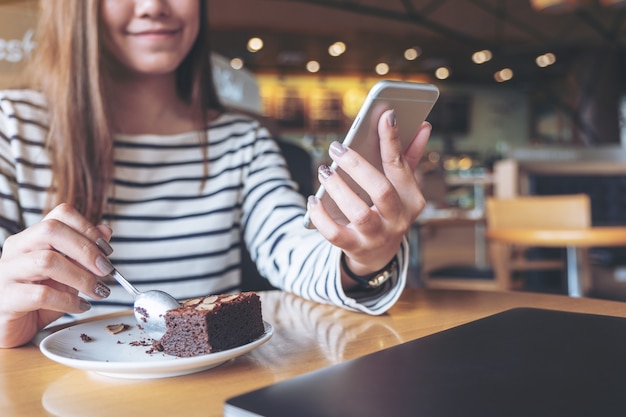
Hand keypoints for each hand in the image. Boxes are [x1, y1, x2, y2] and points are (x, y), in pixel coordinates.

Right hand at [0, 204, 113, 347]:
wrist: (9, 328)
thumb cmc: (36, 300)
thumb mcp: (66, 274)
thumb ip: (83, 253)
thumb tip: (105, 231)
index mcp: (32, 238)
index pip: (60, 214)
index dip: (88, 228)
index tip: (106, 249)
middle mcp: (16, 249)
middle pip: (51, 230)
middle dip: (86, 249)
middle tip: (106, 269)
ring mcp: (7, 272)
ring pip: (47, 261)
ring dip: (82, 277)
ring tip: (98, 291)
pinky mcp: (6, 299)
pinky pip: (41, 294)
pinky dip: (68, 301)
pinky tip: (81, 306)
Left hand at [306, 109, 430, 283]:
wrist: (378, 254)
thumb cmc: (388, 210)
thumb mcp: (401, 187)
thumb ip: (408, 157)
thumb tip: (422, 125)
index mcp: (412, 199)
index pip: (400, 166)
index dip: (392, 140)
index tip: (385, 115)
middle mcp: (397, 219)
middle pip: (380, 190)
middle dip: (357, 165)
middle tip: (337, 147)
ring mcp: (377, 236)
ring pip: (358, 213)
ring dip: (338, 188)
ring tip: (324, 170)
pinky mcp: (355, 248)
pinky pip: (334, 233)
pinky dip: (321, 216)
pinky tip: (313, 199)